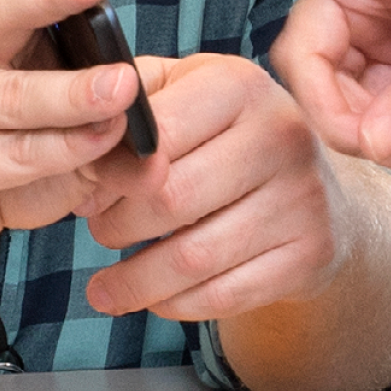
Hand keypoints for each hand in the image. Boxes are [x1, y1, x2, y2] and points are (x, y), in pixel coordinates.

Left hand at [77, 53, 350, 320]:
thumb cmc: (228, 138)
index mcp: (240, 85)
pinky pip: (223, 295)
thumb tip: (75, 137)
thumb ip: (129, 102)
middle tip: (100, 233)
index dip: (108, 173)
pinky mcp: (311, 253)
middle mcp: (281, 135)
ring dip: (134, 282)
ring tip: (107, 288)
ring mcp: (303, 197)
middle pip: (169, 199)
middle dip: (116, 228)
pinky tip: (157, 297)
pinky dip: (176, 304)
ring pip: (192, 258)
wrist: (315, 190)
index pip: (156, 135)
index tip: (88, 194)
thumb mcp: (184, 93)